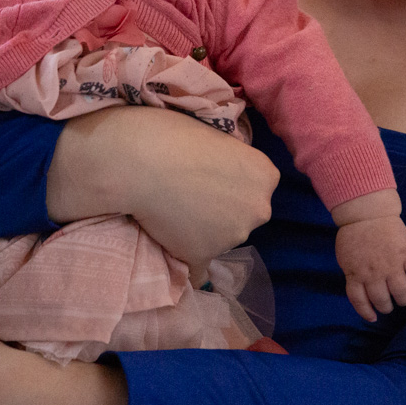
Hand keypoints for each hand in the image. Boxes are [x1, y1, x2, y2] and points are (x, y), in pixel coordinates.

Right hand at [47, 106, 278, 269]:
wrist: (139, 159)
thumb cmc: (174, 134)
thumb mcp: (217, 137)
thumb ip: (231, 162)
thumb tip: (225, 174)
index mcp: (266, 175)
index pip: (256, 185)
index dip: (231, 182)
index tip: (208, 175)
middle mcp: (259, 209)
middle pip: (244, 214)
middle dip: (223, 208)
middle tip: (190, 194)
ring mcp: (233, 237)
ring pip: (221, 239)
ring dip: (203, 231)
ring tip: (172, 212)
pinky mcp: (204, 256)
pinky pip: (199, 270)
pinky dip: (188, 262)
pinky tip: (173, 249)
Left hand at [333, 215, 405, 322]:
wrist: (366, 212)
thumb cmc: (353, 234)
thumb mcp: (345, 258)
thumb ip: (352, 275)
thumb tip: (361, 292)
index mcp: (356, 274)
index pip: (360, 302)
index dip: (367, 312)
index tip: (373, 317)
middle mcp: (374, 273)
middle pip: (382, 301)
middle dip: (386, 307)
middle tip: (388, 305)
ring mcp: (392, 264)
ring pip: (402, 293)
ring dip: (403, 299)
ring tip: (402, 298)